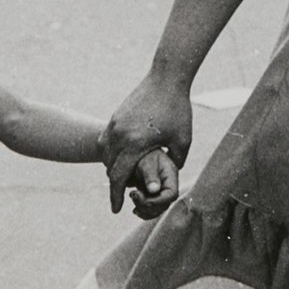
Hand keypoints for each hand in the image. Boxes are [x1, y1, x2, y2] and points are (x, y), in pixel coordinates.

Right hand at [103, 74, 191, 213]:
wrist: (166, 78)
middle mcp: (120, 135)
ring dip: (111, 168)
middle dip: (114, 185)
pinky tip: (119, 159)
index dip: (116, 197)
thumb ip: (175, 163)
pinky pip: (106, 141)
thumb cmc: (178, 110)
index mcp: (135, 144)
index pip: (119, 178)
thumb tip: (168, 177)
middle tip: (121, 197)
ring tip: (121, 178)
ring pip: (105, 155)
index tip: (116, 210)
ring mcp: (115, 124)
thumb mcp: (182, 141)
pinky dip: (110, 153)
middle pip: (109, 169)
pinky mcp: (115, 116)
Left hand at [126, 148, 180, 219]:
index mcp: (171, 175)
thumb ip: (150, 175)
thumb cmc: (141, 153)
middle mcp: (168, 184)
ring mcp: (161, 190)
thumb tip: (154, 190)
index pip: (171, 194)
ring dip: (144, 210)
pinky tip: (135, 209)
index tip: (141, 197)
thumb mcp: (145, 162)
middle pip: (164, 205)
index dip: (158, 201)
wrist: (134, 150)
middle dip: (148, 205)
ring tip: (132, 197)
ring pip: (157, 209)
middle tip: (133, 195)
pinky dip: (143, 211)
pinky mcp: (153, 194)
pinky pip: (151, 209)